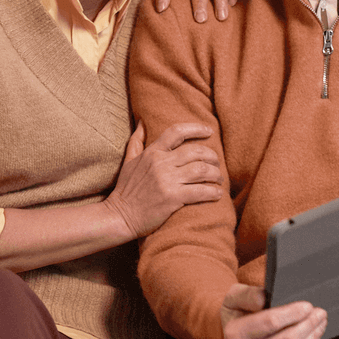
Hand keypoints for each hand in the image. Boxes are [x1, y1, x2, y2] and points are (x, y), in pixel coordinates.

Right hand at [105, 121, 222, 237]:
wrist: (119, 217)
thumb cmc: (125, 190)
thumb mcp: (128, 161)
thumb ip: (136, 141)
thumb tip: (142, 122)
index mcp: (152, 153)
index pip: (177, 132)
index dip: (196, 129)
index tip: (209, 131)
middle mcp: (161, 163)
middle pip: (196, 151)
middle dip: (212, 156)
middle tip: (217, 163)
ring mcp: (167, 180)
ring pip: (202, 170)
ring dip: (215, 174)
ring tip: (218, 179)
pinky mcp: (173, 198)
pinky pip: (201, 191)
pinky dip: (213, 192)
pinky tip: (218, 194)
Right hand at [221, 283, 326, 338]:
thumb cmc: (237, 313)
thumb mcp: (234, 297)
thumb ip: (247, 294)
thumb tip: (263, 298)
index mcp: (236, 334)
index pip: (270, 322)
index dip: (293, 313)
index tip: (307, 305)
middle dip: (309, 325)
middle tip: (320, 312)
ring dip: (313, 338)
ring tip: (320, 323)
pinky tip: (314, 338)